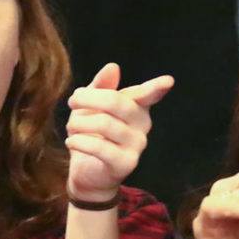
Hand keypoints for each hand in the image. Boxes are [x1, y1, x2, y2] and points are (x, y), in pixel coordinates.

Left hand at [65, 63, 173, 201]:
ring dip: (79, 123)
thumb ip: (100, 86)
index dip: (156, 88)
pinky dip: (79, 141)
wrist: (87, 172)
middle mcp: (143, 125)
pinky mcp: (125, 164)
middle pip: (117, 103)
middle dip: (90, 98)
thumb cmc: (90, 133)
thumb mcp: (90, 106)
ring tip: (70, 127)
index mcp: (137, 107)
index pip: (147, 94)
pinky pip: (100, 148)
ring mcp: (137, 145)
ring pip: (104, 124)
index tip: (167, 81)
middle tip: (72, 101)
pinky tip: (71, 142)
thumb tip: (113, 67)